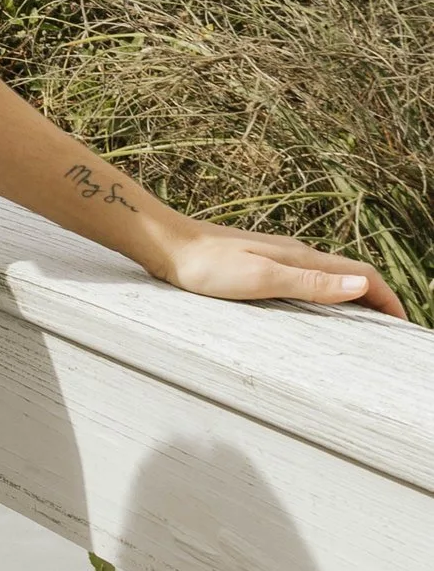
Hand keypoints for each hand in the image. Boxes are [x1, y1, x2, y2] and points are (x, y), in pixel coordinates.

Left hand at [137, 219, 405, 318]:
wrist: (166, 244)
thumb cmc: (206, 265)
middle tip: (394, 327)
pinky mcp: (259, 263)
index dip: (387, 299)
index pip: (361, 275)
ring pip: (329, 276)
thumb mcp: (261, 278)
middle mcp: (296, 254)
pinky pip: (307, 279)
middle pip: (350, 274)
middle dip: (378, 298)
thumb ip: (309, 283)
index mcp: (302, 258)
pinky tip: (316, 308)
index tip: (405, 324)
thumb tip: (360, 287)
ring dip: (354, 296)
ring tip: (366, 321)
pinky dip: (326, 294)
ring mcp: (278, 257)